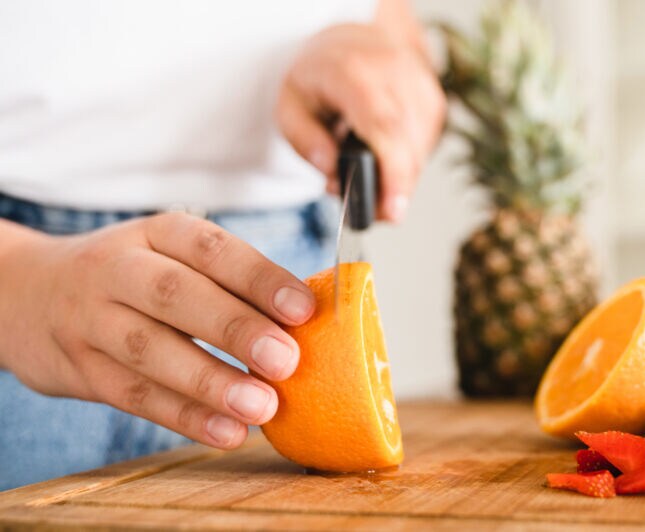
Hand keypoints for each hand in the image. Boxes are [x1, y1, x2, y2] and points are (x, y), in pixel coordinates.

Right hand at [0, 214, 314, 448]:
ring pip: (150, 351)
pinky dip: (184, 417)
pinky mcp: (79, 369)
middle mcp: (119, 269)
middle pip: (177, 296)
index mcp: (158, 233)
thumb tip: (312, 318)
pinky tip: (227, 433)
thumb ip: (232, 282)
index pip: (211, 249)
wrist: (26, 293)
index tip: (303, 309)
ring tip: (263, 406)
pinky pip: (133, 396)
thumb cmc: (135, 276)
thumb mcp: (172, 255)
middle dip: (236, 329)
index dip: (259, 278)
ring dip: (211, 382)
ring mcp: (92, 319)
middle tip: (286, 361)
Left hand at [276, 5, 445, 222]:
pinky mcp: (435, 100)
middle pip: (407, 145)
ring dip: (398, 176)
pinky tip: (386, 154)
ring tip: (369, 172)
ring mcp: (421, 86)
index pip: (383, 125)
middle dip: (394, 189)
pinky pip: (427, 145)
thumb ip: (305, 141)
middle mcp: (395, 73)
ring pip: (421, 151)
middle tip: (374, 212)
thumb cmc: (321, 74)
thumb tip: (333, 175)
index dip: (392, 172)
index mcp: (354, 72)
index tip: (392, 211)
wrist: (355, 37)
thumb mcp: (291, 104)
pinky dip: (408, 160)